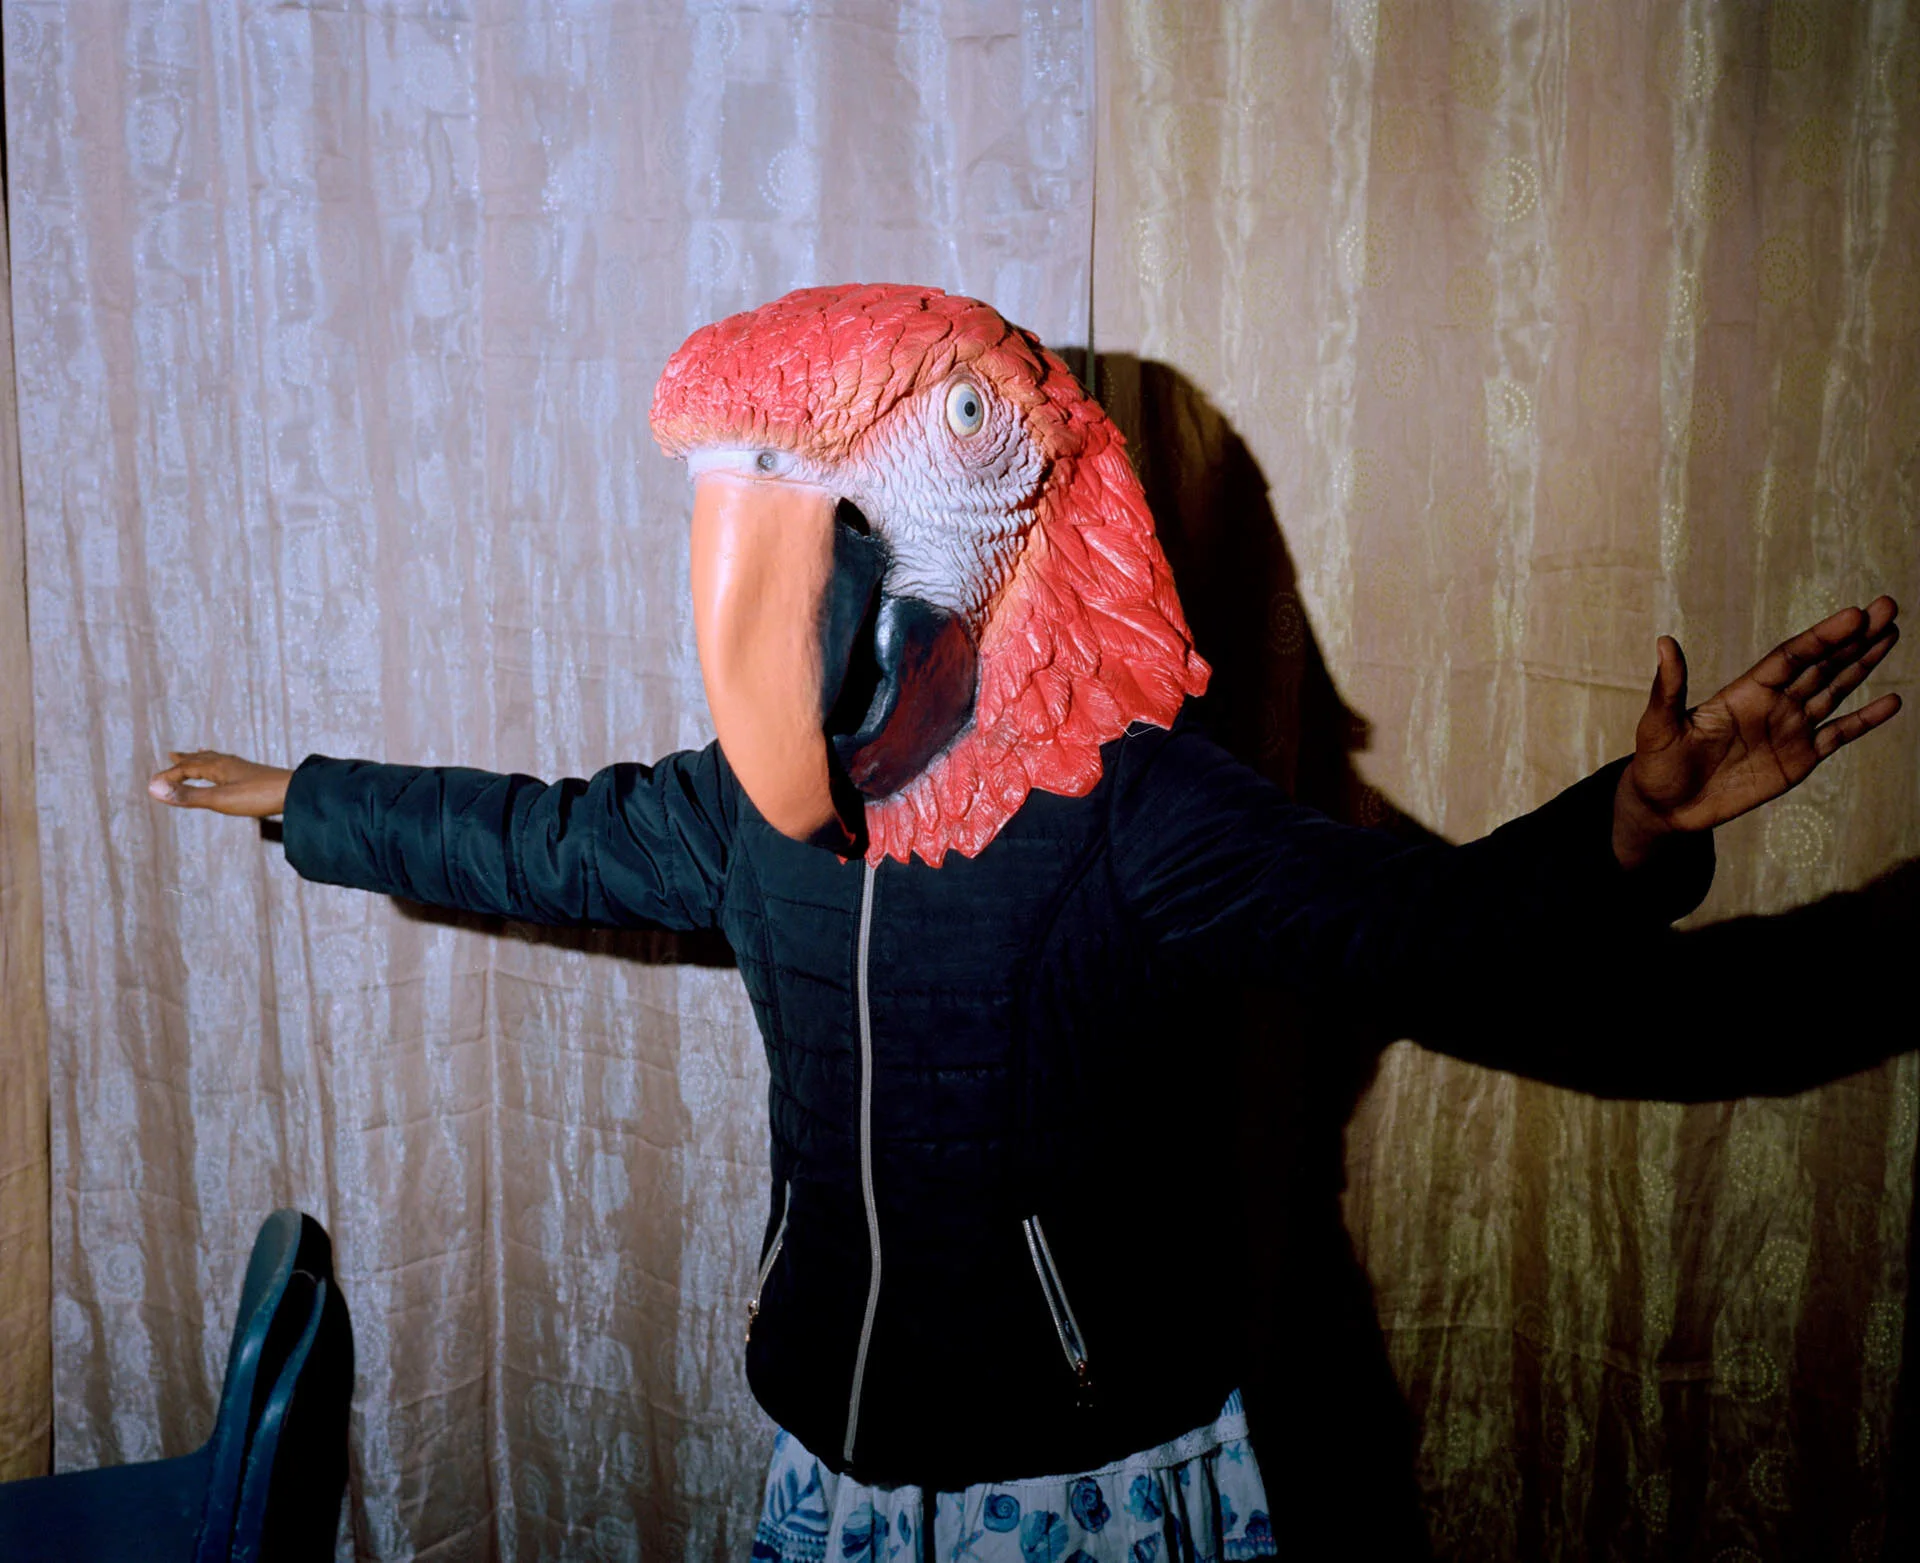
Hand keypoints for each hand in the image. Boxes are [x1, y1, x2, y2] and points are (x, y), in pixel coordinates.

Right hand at [148, 750, 293, 817]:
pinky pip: (231, 766)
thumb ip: (187, 796)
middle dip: (184, 760)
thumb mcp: (218, 799)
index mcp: (217, 766)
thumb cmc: (258, 796)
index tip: (153, 787)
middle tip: (171, 755)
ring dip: (201, 759)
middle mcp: (228, 763)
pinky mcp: (254, 775)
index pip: (185, 768)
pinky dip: (221, 764)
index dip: (168, 778)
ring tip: (194, 754)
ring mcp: (242, 768)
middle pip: (201, 759)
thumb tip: (152, 789)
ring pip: (216, 760)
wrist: (296, 793)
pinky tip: (229, 768)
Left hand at [1613, 596, 1901, 866]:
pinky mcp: (1800, 759)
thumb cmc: (1658, 764)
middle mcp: (1773, 704)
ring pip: (1835, 690)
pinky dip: (1865, 719)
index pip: (1792, 656)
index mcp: (1745, 692)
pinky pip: (1839, 735)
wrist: (1669, 808)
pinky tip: (1892, 701)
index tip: (1855, 615)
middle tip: (1888, 607)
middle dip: (1855, 638)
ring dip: (1864, 664)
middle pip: (1821, 665)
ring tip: (1891, 634)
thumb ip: (1669, 687)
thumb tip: (1664, 642)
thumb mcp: (1659, 725)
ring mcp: (1790, 730)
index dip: (1822, 636)